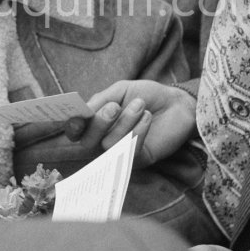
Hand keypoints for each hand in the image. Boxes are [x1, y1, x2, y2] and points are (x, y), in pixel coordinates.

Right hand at [65, 80, 195, 169]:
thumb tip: (83, 111)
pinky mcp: (139, 159)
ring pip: (109, 145)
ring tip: (140, 105)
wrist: (177, 103)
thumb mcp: (120, 90)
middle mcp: (104, 139)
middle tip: (114, 106)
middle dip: (99, 123)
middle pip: (87, 142)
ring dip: (125, 122)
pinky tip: (147, 117)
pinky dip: (138, 131)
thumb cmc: (147, 95)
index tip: (78, 116)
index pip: (76, 132)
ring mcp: (121, 152)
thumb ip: (100, 99)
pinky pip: (130, 151)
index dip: (72, 127)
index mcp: (97, 123)